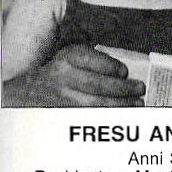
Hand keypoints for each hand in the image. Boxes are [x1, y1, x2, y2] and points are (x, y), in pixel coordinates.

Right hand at [3, 44, 145, 106]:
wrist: (31, 91)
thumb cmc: (62, 70)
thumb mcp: (73, 55)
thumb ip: (95, 59)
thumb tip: (125, 73)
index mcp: (68, 56)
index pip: (90, 60)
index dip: (110, 66)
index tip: (125, 71)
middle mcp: (64, 76)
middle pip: (96, 84)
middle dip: (122, 88)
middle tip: (140, 88)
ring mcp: (63, 98)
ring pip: (96, 104)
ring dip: (121, 105)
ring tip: (138, 103)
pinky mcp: (65, 114)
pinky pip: (91, 116)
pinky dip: (110, 116)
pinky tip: (123, 114)